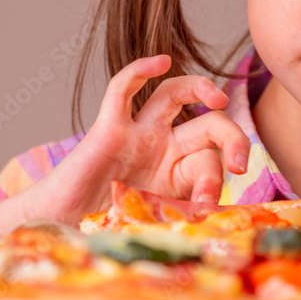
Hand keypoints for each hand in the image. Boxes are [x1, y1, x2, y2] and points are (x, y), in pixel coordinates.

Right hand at [16, 55, 249, 226]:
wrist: (62, 235)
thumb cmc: (105, 237)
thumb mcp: (155, 230)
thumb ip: (184, 222)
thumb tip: (217, 222)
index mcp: (179, 176)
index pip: (211, 163)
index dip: (216, 181)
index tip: (209, 206)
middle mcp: (163, 151)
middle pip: (208, 125)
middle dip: (232, 139)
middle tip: (238, 165)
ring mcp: (138, 137)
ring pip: (175, 95)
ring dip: (201, 88)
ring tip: (219, 100)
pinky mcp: (108, 131)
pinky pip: (122, 91)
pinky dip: (139, 72)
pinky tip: (161, 62)